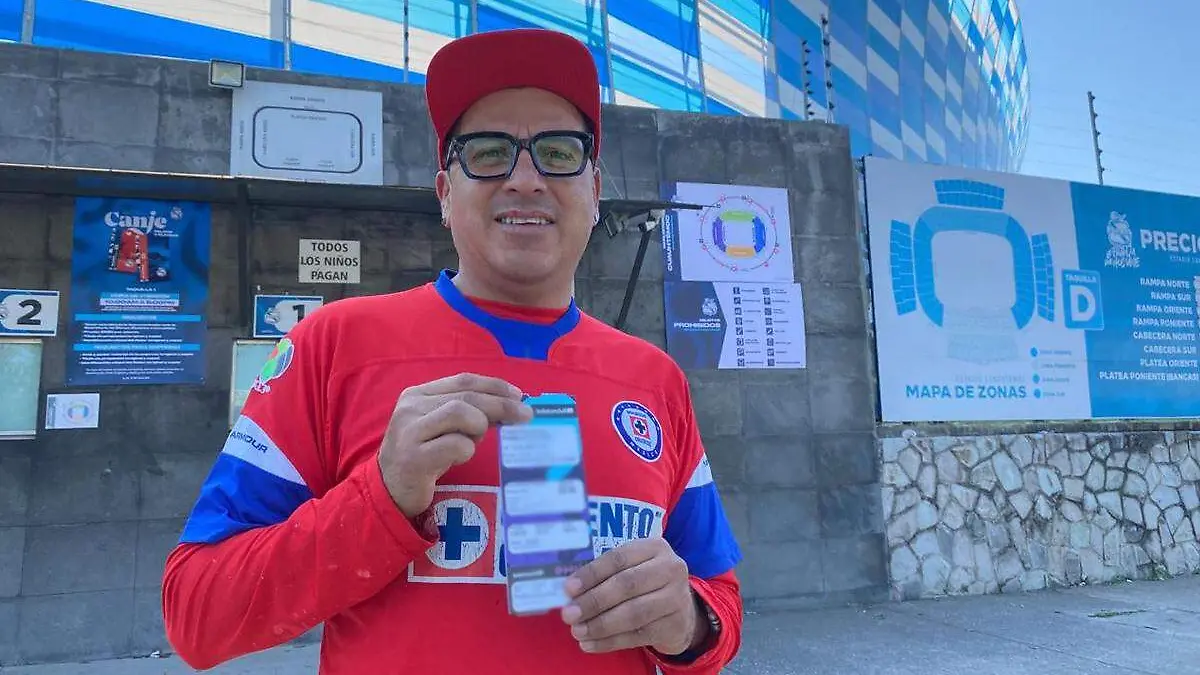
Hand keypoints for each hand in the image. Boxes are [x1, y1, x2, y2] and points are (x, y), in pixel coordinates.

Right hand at [377, 372, 531, 517]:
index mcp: (417, 394)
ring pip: (461, 413)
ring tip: (474, 442)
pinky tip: (457, 459)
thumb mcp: (439, 427)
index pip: (463, 380)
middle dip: (501, 404)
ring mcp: (410, 432)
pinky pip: (456, 445)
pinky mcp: (414, 458)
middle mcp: (410, 408)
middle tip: (525, 415)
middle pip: (467, 396)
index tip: (518, 395)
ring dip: (479, 428)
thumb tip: (509, 405)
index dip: (494, 385)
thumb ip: (465, 412)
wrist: (387, 490)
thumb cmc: (422, 456)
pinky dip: (467, 451)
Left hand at [560, 538, 705, 655]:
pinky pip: (637, 636)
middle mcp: (670, 569)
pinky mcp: (675, 625)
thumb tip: (569, 593)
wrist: (681, 610)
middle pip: (626, 585)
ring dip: (600, 625)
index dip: (591, 574)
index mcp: (654, 547)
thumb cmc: (646, 584)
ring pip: (633, 613)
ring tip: (577, 631)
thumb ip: (606, 575)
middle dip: (593, 601)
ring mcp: (676, 598)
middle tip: (569, 614)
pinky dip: (610, 642)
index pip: (618, 559)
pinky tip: (590, 644)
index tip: (568, 589)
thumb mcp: (632, 568)